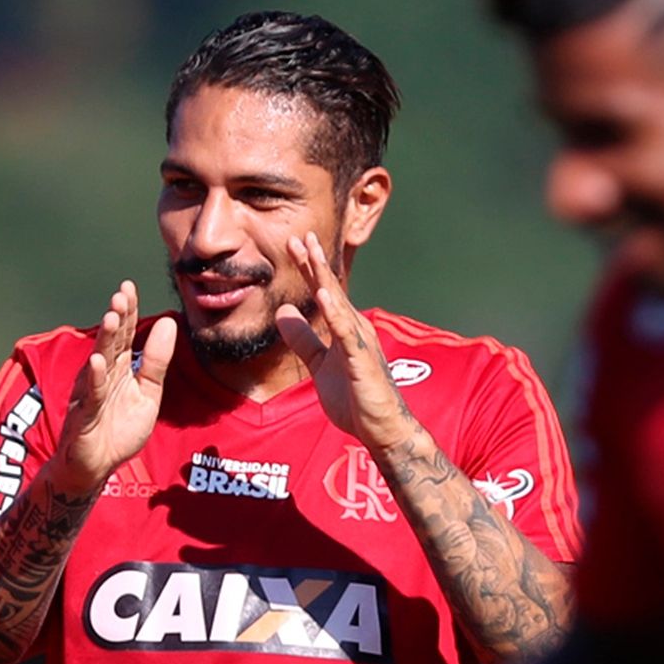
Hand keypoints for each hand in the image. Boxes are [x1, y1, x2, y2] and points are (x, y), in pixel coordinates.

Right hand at [51, 280, 176, 492]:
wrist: (97, 467)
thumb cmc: (119, 429)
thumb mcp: (148, 394)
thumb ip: (157, 362)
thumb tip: (169, 322)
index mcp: (118, 369)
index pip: (124, 335)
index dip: (128, 312)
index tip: (130, 286)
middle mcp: (101, 376)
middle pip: (110, 343)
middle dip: (116, 318)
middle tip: (121, 293)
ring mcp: (91, 394)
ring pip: (98, 363)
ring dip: (105, 341)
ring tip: (112, 317)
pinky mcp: (85, 416)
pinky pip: (91, 396)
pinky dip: (94, 379)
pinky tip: (97, 362)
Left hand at [274, 232, 416, 451]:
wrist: (380, 428)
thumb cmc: (355, 398)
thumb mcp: (319, 365)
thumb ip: (303, 339)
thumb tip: (282, 312)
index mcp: (344, 328)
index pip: (323, 292)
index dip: (309, 268)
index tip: (294, 244)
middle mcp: (355, 327)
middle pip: (331, 289)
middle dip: (315, 262)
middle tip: (300, 235)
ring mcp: (359, 341)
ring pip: (338, 303)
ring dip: (323, 277)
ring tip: (311, 253)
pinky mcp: (360, 358)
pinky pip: (345, 332)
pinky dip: (334, 312)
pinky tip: (323, 295)